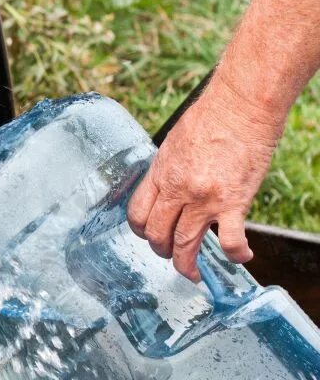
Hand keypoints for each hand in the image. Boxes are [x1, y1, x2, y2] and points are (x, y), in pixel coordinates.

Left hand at [127, 74, 281, 280]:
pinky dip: (235, 254)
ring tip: (191, 273)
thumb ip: (168, 170)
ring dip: (186, 264)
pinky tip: (241, 258)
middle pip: (157, 234)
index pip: (137, 214)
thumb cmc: (211, 118)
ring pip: (185, 244)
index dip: (141, 231)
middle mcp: (177, 189)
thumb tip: (166, 188)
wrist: (241, 106)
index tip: (148, 236)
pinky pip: (231, 239)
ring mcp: (204, 199)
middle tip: (171, 255)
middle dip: (161, 250)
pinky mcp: (234, 202)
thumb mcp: (174, 144)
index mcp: (160, 174)